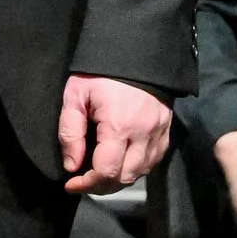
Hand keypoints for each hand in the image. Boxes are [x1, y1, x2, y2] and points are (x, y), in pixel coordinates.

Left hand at [58, 75, 171, 195]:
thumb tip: (71, 165)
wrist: (135, 51)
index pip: (106, 172)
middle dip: (101, 185)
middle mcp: (143, 134)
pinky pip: (153, 161)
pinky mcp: (167, 131)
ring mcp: (159, 133)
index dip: (86, 184)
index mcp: (119, 125)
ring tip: (99, 173)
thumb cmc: (101, 72)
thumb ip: (70, 132)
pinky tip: (121, 162)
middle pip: (125, 178)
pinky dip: (135, 168)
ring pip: (140, 173)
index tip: (71, 184)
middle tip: (83, 180)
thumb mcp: (76, 95)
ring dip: (119, 179)